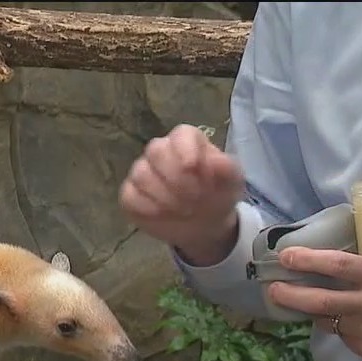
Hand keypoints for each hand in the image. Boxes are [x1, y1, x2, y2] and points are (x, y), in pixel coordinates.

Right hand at [118, 124, 245, 266]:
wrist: (205, 224)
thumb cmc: (218, 195)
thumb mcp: (232, 182)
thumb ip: (226, 168)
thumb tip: (216, 160)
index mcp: (188, 142)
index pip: (180, 135)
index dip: (184, 149)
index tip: (192, 167)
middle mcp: (162, 151)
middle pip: (155, 150)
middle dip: (174, 177)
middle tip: (194, 197)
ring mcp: (143, 172)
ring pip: (140, 174)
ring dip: (163, 195)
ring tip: (184, 210)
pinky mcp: (131, 195)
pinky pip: (129, 195)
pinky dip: (145, 207)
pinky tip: (162, 215)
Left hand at [268, 237, 361, 360]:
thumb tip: (348, 231)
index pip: (336, 265)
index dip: (307, 259)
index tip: (285, 256)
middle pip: (318, 301)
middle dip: (288, 294)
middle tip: (271, 288)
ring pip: (325, 320)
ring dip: (310, 311)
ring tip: (298, 301)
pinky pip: (343, 336)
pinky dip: (337, 326)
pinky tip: (341, 318)